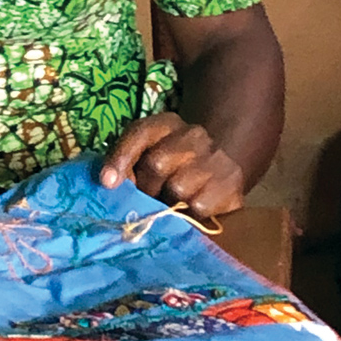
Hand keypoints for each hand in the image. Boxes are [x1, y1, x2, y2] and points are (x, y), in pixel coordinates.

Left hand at [99, 113, 245, 218]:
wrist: (220, 168)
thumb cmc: (172, 166)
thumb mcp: (146, 154)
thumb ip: (125, 163)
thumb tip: (110, 184)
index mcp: (166, 124)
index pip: (140, 133)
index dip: (121, 158)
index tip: (108, 183)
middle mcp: (194, 135)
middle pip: (156, 164)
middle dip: (147, 188)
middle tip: (150, 198)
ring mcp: (216, 159)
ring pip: (178, 189)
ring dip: (170, 204)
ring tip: (172, 204)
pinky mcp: (233, 185)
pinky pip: (200, 207)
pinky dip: (191, 216)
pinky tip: (193, 212)